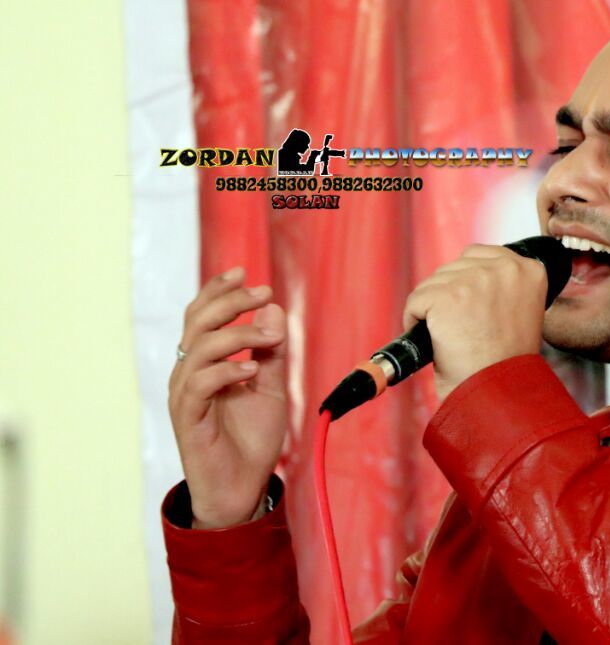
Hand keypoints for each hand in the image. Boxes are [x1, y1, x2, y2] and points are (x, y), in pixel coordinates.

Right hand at [168, 267, 287, 528]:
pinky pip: (199, 384)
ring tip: (269, 337)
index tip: (244, 272)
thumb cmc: (252, 438)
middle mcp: (189, 374)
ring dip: (237, 335)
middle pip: (197, 323)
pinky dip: (225, 371)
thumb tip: (272, 309)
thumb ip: (271, 351)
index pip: (201, 316)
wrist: (244, 488)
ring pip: (198, 348)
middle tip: (262, 292)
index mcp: (204, 363)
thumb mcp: (272, 386)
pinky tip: (250, 371)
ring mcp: (185, 396)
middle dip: (229, 302)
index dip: (217, 291)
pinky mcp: (188, 419)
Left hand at [402, 244, 546, 402]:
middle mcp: (506, 268)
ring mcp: (475, 280)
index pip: (481, 255)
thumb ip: (502, 286)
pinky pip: (416, 300)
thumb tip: (467, 274)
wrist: (499, 394)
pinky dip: (415, 322)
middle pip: (455, 267)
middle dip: (450, 297)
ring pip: (433, 283)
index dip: (469, 284)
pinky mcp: (447, 296)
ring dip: (433, 309)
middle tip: (462, 331)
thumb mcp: (520, 312)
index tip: (471, 310)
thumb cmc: (507, 364)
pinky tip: (436, 341)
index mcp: (531, 270)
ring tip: (453, 338)